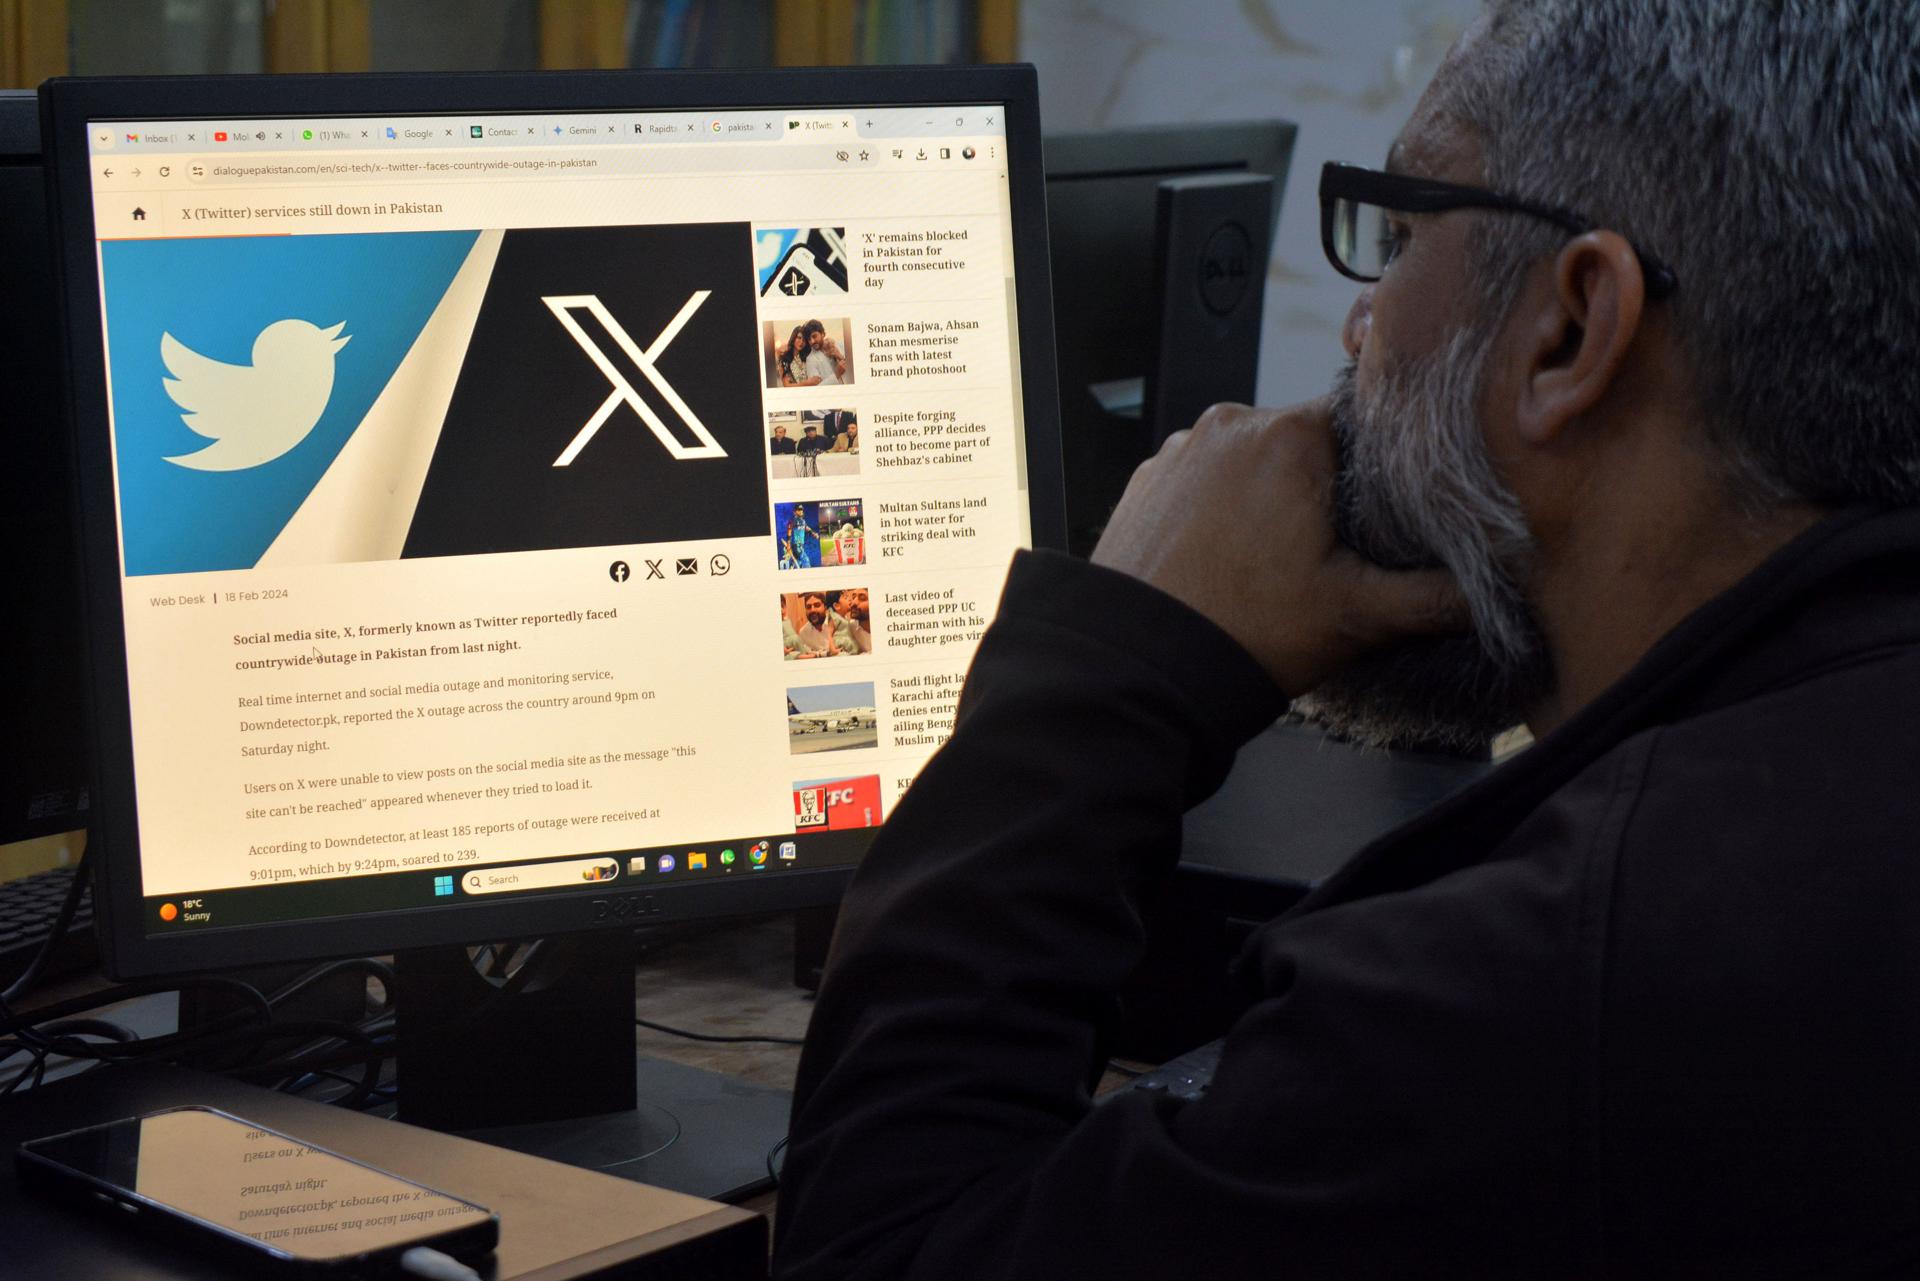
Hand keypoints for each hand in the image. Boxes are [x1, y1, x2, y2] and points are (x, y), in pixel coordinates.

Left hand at [1091, 400, 1467, 695]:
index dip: (1385, 468)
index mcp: (1289, 436)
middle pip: (1307, 441)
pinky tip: (1229, 563)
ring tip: (1274, 565)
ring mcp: (1180, 451)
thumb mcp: (1357, 617)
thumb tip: (1493, 591)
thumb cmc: (1241, 634)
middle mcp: (1230, 426)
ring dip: (1271, 501)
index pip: (1365, 420)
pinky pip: (1204, 483)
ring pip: (1253, 463)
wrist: (1134, 670)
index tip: (1389, 513)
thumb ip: (1437, 597)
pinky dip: (1222, 513)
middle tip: (1331, 555)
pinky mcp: (1146, 482)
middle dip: (1326, 490)